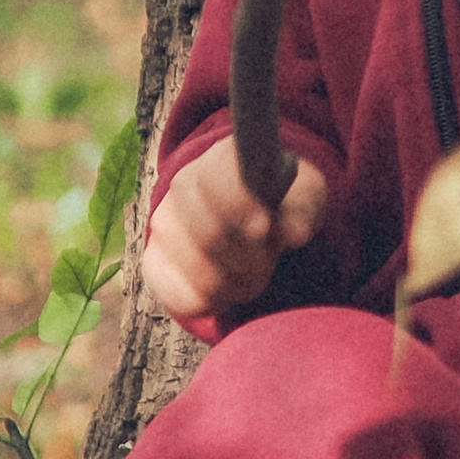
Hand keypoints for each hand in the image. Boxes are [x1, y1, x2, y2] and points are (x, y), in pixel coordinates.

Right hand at [144, 135, 328, 325]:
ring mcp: (164, 225)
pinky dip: (217, 300)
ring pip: (199, 272)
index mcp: (221, 158)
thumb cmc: (283, 202)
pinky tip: (233, 286)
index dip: (238, 205)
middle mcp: (183, 186)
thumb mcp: (304, 196)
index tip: (265, 226)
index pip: (215, 179)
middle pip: (207, 234)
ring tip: (256, 271)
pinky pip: (184, 298)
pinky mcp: (155, 263)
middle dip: (249, 256)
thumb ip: (301, 212)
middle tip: (270, 257)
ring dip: (238, 281)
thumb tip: (293, 233)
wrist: (249, 216)